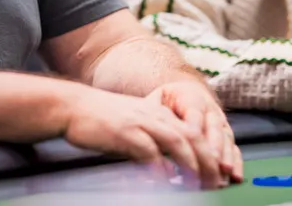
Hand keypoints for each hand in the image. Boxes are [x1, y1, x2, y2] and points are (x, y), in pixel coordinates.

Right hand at [60, 87, 225, 188]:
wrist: (74, 107)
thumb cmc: (103, 120)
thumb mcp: (135, 126)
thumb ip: (154, 143)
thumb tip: (170, 171)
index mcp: (160, 113)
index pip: (195, 132)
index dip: (209, 154)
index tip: (216, 175)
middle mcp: (156, 115)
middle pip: (192, 137)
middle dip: (208, 162)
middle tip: (215, 183)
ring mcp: (141, 122)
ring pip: (177, 142)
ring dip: (191, 165)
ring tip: (199, 184)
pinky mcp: (126, 132)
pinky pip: (149, 151)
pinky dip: (160, 167)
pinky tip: (166, 180)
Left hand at [146, 80, 242, 184]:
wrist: (182, 95)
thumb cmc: (165, 102)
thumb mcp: (155, 102)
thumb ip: (153, 114)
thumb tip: (151, 132)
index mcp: (189, 95)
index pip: (194, 111)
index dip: (194, 128)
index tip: (191, 144)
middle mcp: (208, 107)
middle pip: (213, 127)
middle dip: (213, 147)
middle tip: (211, 164)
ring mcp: (220, 120)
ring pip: (225, 137)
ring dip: (226, 156)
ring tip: (223, 173)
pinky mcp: (226, 134)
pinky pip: (233, 147)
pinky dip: (235, 162)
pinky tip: (234, 175)